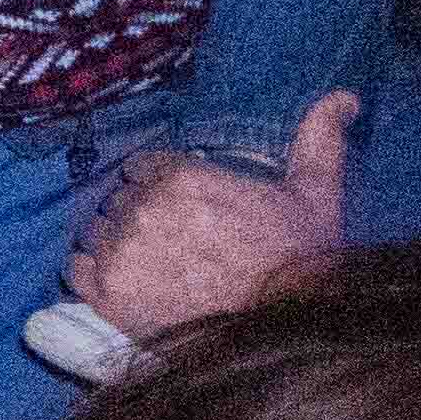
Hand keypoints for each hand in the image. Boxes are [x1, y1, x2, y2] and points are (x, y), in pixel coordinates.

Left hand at [72, 89, 351, 339]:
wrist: (279, 324)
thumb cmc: (298, 257)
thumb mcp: (316, 192)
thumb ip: (319, 138)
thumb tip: (344, 96)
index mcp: (180, 177)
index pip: (141, 167)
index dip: (155, 183)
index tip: (176, 203)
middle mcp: (142, 210)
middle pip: (117, 200)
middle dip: (135, 212)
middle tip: (166, 237)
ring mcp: (119, 253)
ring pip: (95, 232)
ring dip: (112, 241)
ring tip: (146, 259)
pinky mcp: (106, 294)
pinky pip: (75, 270)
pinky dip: (90, 272)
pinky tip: (119, 279)